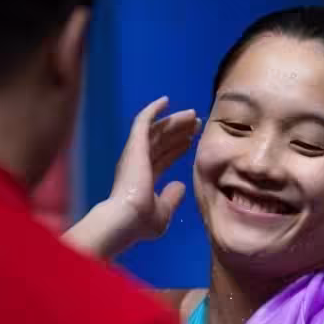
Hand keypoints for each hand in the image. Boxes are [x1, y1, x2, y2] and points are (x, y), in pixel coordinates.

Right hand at [109, 96, 201, 239]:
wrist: (126, 219)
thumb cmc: (142, 221)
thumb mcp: (163, 212)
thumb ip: (172, 198)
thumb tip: (181, 185)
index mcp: (143, 178)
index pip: (163, 158)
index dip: (177, 149)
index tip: (191, 141)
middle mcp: (138, 163)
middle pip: (162, 142)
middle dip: (179, 132)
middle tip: (196, 124)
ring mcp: (135, 153)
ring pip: (157, 130)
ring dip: (174, 122)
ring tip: (193, 116)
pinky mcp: (135, 144)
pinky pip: (144, 121)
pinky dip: (153, 110)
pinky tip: (166, 101)